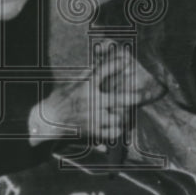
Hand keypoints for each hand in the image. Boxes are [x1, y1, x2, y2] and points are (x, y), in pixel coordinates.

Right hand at [37, 47, 161, 142]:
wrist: (48, 119)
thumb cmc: (59, 99)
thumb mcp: (71, 83)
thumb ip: (86, 74)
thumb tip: (98, 62)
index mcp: (85, 87)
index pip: (103, 72)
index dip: (116, 65)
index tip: (127, 61)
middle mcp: (91, 102)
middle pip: (119, 98)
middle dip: (135, 96)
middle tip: (147, 93)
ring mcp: (93, 117)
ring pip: (118, 119)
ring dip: (125, 116)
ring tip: (129, 113)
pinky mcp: (92, 130)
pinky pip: (111, 133)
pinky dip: (117, 131)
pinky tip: (119, 127)